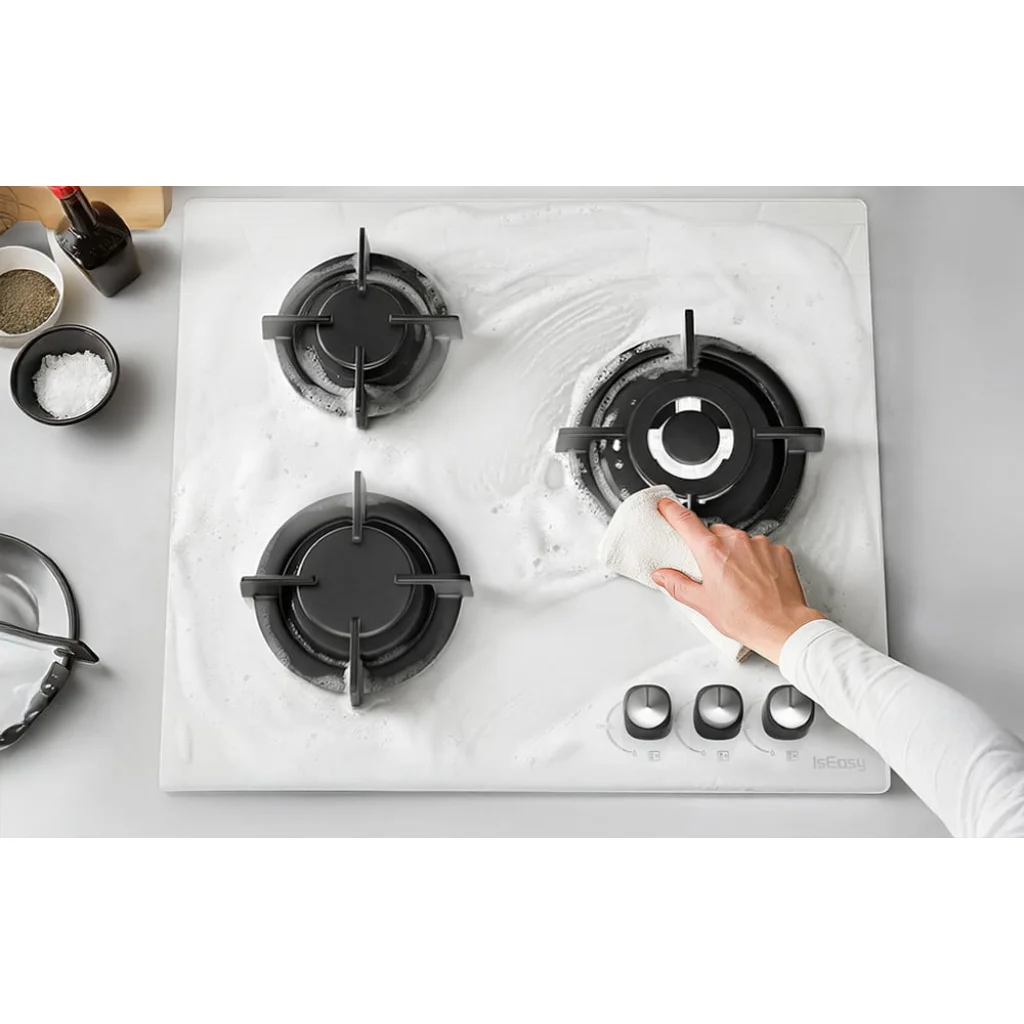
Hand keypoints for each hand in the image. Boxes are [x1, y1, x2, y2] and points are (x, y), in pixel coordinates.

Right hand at [651, 499, 824, 663]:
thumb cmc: (746, 617)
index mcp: (712, 551)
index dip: (671, 510)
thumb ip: (677, 585)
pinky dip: (756, 558)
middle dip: (709, 545)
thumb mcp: (703, 604)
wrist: (782, 626)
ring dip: (734, 552)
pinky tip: (756, 577)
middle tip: (712, 569)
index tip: (666, 506)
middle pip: (714, 531)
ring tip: (738, 579)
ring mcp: (759, 544)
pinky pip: (761, 547)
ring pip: (738, 539)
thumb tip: (663, 576)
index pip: (685, 521)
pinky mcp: (778, 550)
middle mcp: (736, 541)